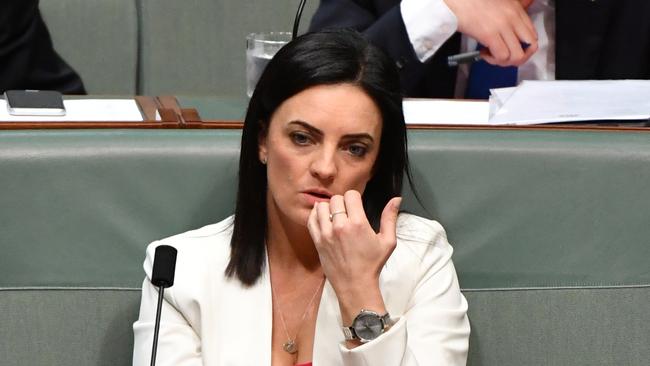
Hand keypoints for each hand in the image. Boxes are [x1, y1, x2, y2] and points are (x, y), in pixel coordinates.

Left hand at [307, 190, 401, 322]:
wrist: (355, 285)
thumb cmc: (372, 264)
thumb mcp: (388, 241)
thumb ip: (390, 218)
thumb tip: (397, 199)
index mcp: (358, 224)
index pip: (351, 195)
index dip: (355, 198)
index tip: (357, 206)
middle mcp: (340, 226)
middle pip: (335, 199)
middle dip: (342, 202)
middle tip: (347, 212)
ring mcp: (326, 234)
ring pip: (322, 207)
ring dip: (329, 208)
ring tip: (335, 216)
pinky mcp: (318, 241)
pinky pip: (311, 220)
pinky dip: (316, 216)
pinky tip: (324, 219)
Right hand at [444, 0, 537, 65]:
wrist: (456, 1)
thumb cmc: (471, 2)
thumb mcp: (497, 3)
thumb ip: (508, 15)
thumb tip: (509, 33)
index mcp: (516, 8)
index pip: (533, 34)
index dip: (525, 47)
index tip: (514, 48)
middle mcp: (513, 17)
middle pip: (530, 46)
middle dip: (518, 57)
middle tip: (505, 57)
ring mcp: (502, 26)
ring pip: (517, 55)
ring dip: (504, 61)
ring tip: (492, 56)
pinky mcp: (490, 34)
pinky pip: (502, 56)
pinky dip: (493, 60)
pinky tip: (484, 53)